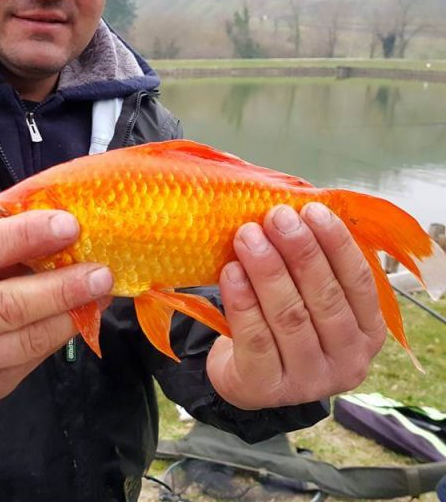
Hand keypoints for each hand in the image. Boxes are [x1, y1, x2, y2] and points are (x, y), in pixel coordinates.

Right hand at [0, 210, 112, 405]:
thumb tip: (61, 232)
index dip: (27, 236)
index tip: (69, 225)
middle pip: (5, 307)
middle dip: (61, 288)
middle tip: (101, 273)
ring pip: (24, 342)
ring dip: (69, 316)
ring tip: (99, 294)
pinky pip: (29, 362)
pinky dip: (58, 336)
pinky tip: (77, 317)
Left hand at [207, 203, 386, 409]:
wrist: (245, 377)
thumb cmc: (281, 326)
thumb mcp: (309, 300)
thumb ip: (311, 267)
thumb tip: (295, 211)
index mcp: (367, 332)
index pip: (359, 283)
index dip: (337, 244)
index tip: (312, 210)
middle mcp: (347, 361)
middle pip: (325, 298)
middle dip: (300, 252)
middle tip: (276, 217)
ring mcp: (308, 380)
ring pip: (290, 317)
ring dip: (268, 271)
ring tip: (248, 236)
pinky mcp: (267, 388)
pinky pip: (255, 339)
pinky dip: (243, 302)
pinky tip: (231, 272)